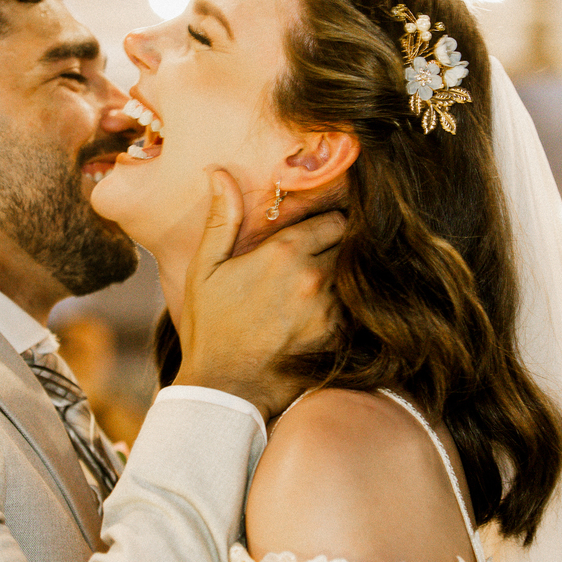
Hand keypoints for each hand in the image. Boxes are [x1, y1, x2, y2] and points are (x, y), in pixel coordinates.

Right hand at [173, 170, 343, 421]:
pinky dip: (346, 309)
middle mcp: (315, 276)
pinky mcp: (339, 338)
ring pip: (355, 278)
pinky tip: (322, 317)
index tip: (318, 233)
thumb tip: (219, 173)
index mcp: (285, 252)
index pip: (334, 220)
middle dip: (340, 248)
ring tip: (320, 289)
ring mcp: (330, 309)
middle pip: (351, 245)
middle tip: (321, 259)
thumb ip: (221, 218)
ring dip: (344, 279)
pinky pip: (355, 311)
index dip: (327, 225)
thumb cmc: (211, 326)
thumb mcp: (205, 269)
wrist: (225, 389)